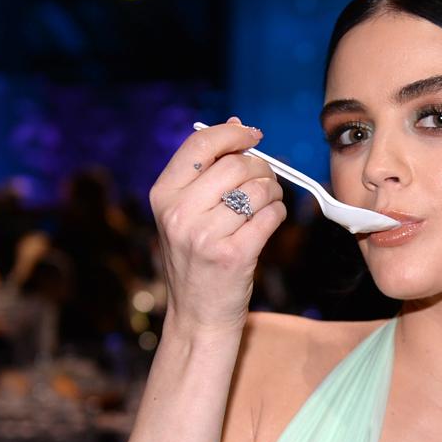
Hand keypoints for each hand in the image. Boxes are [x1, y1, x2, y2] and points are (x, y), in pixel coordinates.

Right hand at [149, 118, 285, 336]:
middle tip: (266, 181)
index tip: (252, 135)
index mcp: (163, 195)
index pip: (199, 144)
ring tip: (267, 203)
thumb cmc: (197, 260)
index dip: (232, 134)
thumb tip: (234, 125)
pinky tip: (269, 221)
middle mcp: (178, 214)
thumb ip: (207, 170)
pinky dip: (278, 213)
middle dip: (261, 168)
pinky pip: (270, 216)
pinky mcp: (233, 256)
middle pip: (235, 165)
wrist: (198, 316)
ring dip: (273, 192)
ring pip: (258, 189)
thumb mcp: (187, 213)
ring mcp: (204, 236)